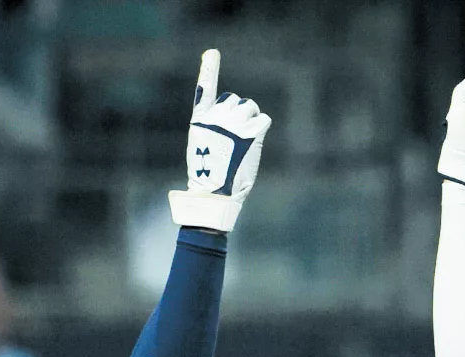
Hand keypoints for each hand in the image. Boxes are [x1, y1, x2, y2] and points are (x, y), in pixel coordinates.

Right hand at [169, 49, 271, 232]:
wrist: (215, 194)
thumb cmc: (209, 177)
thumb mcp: (203, 146)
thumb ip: (215, 127)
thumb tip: (235, 116)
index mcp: (201, 120)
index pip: (205, 90)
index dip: (209, 70)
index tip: (212, 53)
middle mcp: (216, 118)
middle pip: (234, 100)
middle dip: (239, 112)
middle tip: (238, 134)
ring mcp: (234, 124)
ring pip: (249, 107)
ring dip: (251, 118)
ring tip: (245, 140)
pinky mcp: (250, 133)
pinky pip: (263, 119)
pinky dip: (262, 128)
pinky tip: (255, 142)